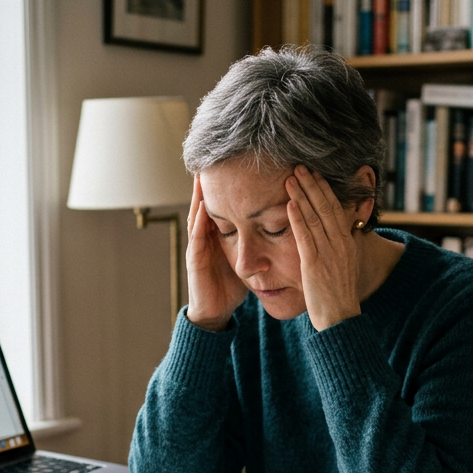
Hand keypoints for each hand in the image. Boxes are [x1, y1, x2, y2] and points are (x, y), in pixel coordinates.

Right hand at [185, 174, 246, 331]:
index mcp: (218, 237)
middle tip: (213, 161)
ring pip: (198, 215)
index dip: (226, 189)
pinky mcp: (195, 260)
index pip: (222, 207)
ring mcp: (198, 248)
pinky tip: (203, 206)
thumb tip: (277, 231)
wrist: (215, 312)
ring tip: (203, 176)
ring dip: (200, 196)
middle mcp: (206, 238)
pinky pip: (197, 236)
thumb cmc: (229, 287)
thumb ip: (255, 245)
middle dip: (210, 185)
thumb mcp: (245, 261)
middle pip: (207, 205)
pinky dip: (199, 220)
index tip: (235, 167)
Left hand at [286, 166, 362, 331]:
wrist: (340, 318)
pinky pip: (306, 237)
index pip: (335, 209)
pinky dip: (298, 219)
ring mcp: (328, 253)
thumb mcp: (341, 265)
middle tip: (299, 166)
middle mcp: (340, 244)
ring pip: (315, 217)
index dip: (324, 189)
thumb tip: (334, 232)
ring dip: (302, 195)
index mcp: (346, 242)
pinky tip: (290, 204)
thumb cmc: (337, 294)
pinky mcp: (314, 265)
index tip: (314, 174)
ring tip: (291, 178)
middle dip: (312, 185)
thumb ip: (336, 246)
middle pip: (326, 207)